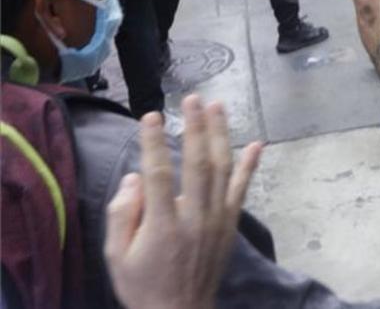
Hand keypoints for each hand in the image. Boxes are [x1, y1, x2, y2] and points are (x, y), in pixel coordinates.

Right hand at [104, 96, 262, 308]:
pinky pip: (242, 189)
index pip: (159, 174)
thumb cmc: (142, 286)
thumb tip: (135, 176)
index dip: (155, 143)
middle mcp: (194, 217)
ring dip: (221, 135)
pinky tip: (257, 143)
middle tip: (193, 98)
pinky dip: (250, 166)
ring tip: (218, 106)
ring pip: (222, 169)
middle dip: (196, 127)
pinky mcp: (230, 224)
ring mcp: (217, 219)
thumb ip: (123, 214)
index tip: (151, 116)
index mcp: (162, 226)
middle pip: (198, 163)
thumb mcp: (116, 256)